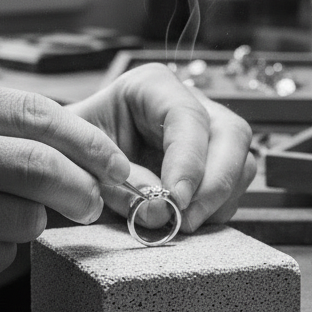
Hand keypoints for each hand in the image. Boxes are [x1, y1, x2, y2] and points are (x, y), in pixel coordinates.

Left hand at [69, 63, 255, 232]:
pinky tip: (184, 222)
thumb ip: (110, 180)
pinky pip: (234, 187)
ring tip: (181, 226)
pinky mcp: (212, 163)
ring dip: (217, 201)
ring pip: (241, 162)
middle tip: (186, 220)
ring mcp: (207, 132)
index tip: (175, 200)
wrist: (70, 158)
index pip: (187, 115)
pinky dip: (215, 210)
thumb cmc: (70, 148)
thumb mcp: (77, 156)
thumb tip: (160, 211)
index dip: (188, 160)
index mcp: (151, 86)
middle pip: (231, 134)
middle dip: (215, 183)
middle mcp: (188, 102)